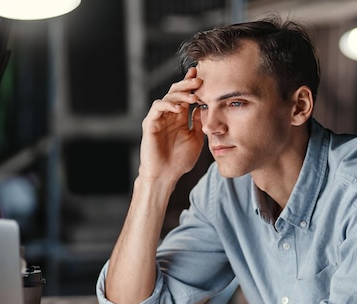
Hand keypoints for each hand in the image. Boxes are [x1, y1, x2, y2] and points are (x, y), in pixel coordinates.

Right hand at [139, 67, 204, 182]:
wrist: (166, 175)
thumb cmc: (180, 160)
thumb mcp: (196, 139)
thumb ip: (200, 123)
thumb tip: (206, 107)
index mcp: (180, 118)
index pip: (186, 96)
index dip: (192, 85)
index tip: (204, 76)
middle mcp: (169, 115)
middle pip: (176, 92)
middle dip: (187, 84)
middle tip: (199, 79)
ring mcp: (159, 118)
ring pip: (168, 97)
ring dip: (181, 94)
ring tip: (193, 96)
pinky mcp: (150, 123)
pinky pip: (157, 107)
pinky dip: (167, 104)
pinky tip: (179, 108)